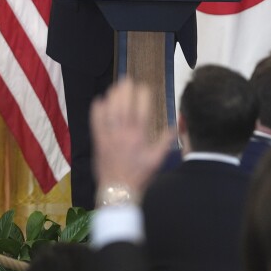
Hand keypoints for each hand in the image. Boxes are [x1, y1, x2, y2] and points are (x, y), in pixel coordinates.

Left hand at [90, 78, 171, 199]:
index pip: (141, 110)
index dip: (143, 96)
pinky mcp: (98, 141)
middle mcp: (123, 134)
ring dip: (112, 97)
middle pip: (123, 106)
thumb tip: (175, 125)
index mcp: (139, 137)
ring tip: (116, 87)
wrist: (118, 190)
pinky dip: (97, 110)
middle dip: (125, 91)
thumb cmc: (140, 176)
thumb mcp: (157, 160)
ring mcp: (108, 136)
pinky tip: (100, 100)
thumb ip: (165, 141)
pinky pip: (95, 122)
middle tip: (127, 80)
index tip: (145, 87)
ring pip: (109, 111)